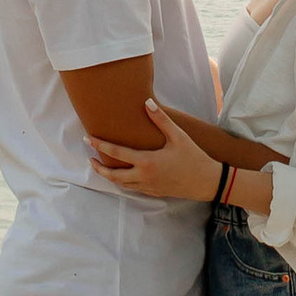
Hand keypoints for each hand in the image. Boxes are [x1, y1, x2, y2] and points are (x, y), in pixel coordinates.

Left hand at [88, 100, 219, 202]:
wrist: (206, 181)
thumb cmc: (193, 157)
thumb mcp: (178, 136)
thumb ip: (161, 120)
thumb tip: (147, 103)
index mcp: (147, 162)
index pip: (117, 154)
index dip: (101, 145)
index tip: (89, 139)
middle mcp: (144, 177)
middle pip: (113, 175)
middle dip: (99, 168)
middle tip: (90, 158)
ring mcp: (148, 186)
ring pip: (121, 184)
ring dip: (109, 176)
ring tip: (103, 166)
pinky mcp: (153, 192)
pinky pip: (132, 188)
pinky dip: (123, 182)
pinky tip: (123, 174)